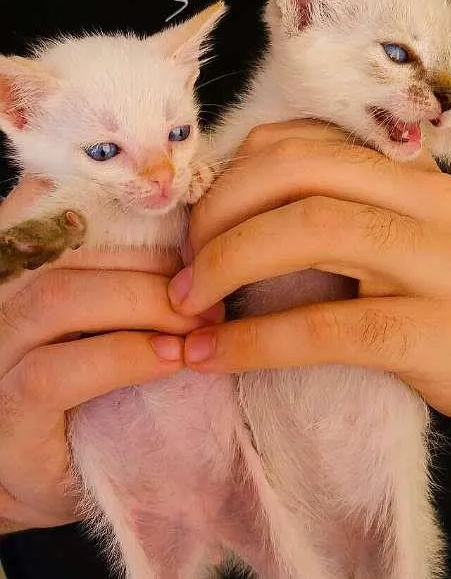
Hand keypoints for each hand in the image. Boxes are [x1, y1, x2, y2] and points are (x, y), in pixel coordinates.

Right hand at [0, 179, 221, 532]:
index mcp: (19, 263)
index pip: (51, 201)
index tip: (185, 220)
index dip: (118, 201)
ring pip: (59, 298)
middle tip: (210, 290)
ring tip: (198, 324)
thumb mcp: (107, 313)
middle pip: (68, 248)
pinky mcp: (7, 414)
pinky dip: (122, 357)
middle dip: (152, 264)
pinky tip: (170, 360)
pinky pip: (56, 372)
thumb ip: (126, 268)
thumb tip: (194, 230)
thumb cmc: (95, 381)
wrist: (55, 469)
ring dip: (144, 304)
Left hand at [163, 121, 450, 419]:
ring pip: (313, 230)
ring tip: (188, 307)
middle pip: (296, 173)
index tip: (191, 229)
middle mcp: (422, 196)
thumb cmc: (426, 285)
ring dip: (227, 265)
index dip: (225, 182)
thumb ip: (318, 203)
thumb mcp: (378, 225)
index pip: (293, 142)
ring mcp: (436, 259)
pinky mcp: (436, 330)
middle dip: (218, 219)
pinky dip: (257, 340)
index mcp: (399, 165)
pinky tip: (214, 355)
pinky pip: (328, 327)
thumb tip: (216, 212)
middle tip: (182, 272)